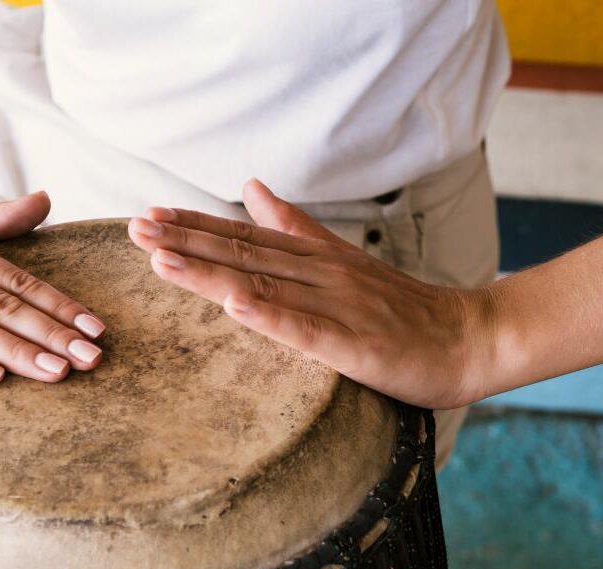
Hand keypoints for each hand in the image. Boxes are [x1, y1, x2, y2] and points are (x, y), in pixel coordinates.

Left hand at [127, 180, 494, 408]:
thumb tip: (252, 189)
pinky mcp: (355, 345)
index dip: (194, 226)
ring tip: (161, 259)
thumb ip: (296, 226)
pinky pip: (306, 331)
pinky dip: (270, 317)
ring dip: (210, 273)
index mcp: (313, 258)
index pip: (244, 237)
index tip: (148, 216)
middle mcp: (320, 274)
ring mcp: (337, 307)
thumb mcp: (342, 259)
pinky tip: (234, 306)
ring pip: (265, 286)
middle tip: (134, 229)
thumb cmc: (401, 308)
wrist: (467, 338)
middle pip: (243, 256)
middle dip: (184, 243)